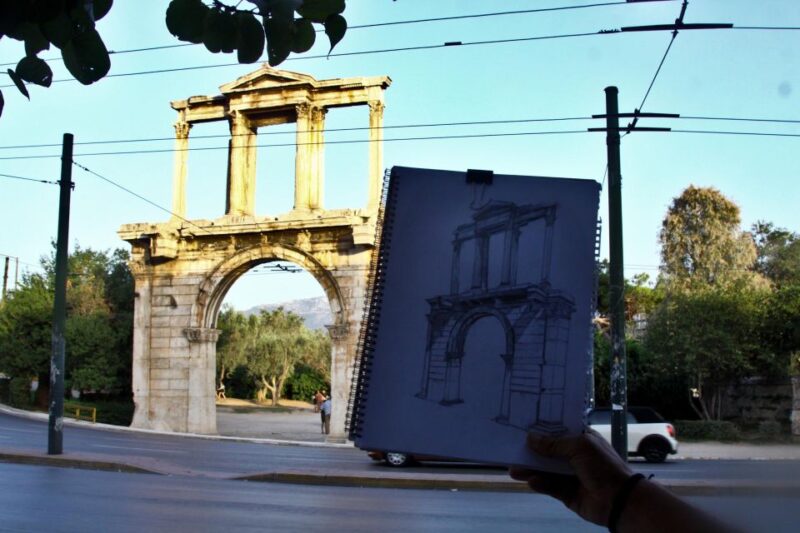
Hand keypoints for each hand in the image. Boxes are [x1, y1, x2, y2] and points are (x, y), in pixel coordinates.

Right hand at [509, 428, 632, 525]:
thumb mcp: (579, 447)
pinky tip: (531, 481)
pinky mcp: (566, 493)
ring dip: (530, 469)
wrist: (619, 500)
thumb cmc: (602, 466)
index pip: (558, 431)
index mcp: (581, 440)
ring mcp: (570, 475)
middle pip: (548, 452)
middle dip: (531, 451)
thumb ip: (553, 444)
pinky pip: (549, 487)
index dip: (541, 429)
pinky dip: (540, 484)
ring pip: (545, 470)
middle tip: (511, 449)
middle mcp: (574, 456)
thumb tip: (531, 438)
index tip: (522, 425)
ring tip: (513, 469)